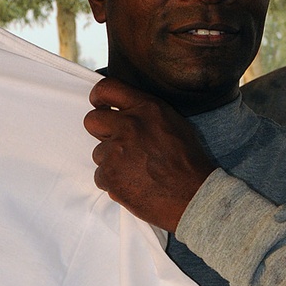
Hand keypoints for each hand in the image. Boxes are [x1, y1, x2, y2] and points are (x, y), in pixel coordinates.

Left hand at [84, 77, 217, 231]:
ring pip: (98, 153)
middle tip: (115, 144)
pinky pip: (100, 176)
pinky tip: (133, 185)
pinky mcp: (110, 175)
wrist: (193, 197)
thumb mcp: (174, 123)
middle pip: (92, 120)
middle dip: (100, 132)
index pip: (107, 88)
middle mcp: (129, 125)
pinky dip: (113, 183)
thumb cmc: (188, 163)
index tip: (98, 104)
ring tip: (136, 172)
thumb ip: (146, 114)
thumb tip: (125, 112)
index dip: (98, 97)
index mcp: (146, 109)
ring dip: (111, 163)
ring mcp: (116, 151)